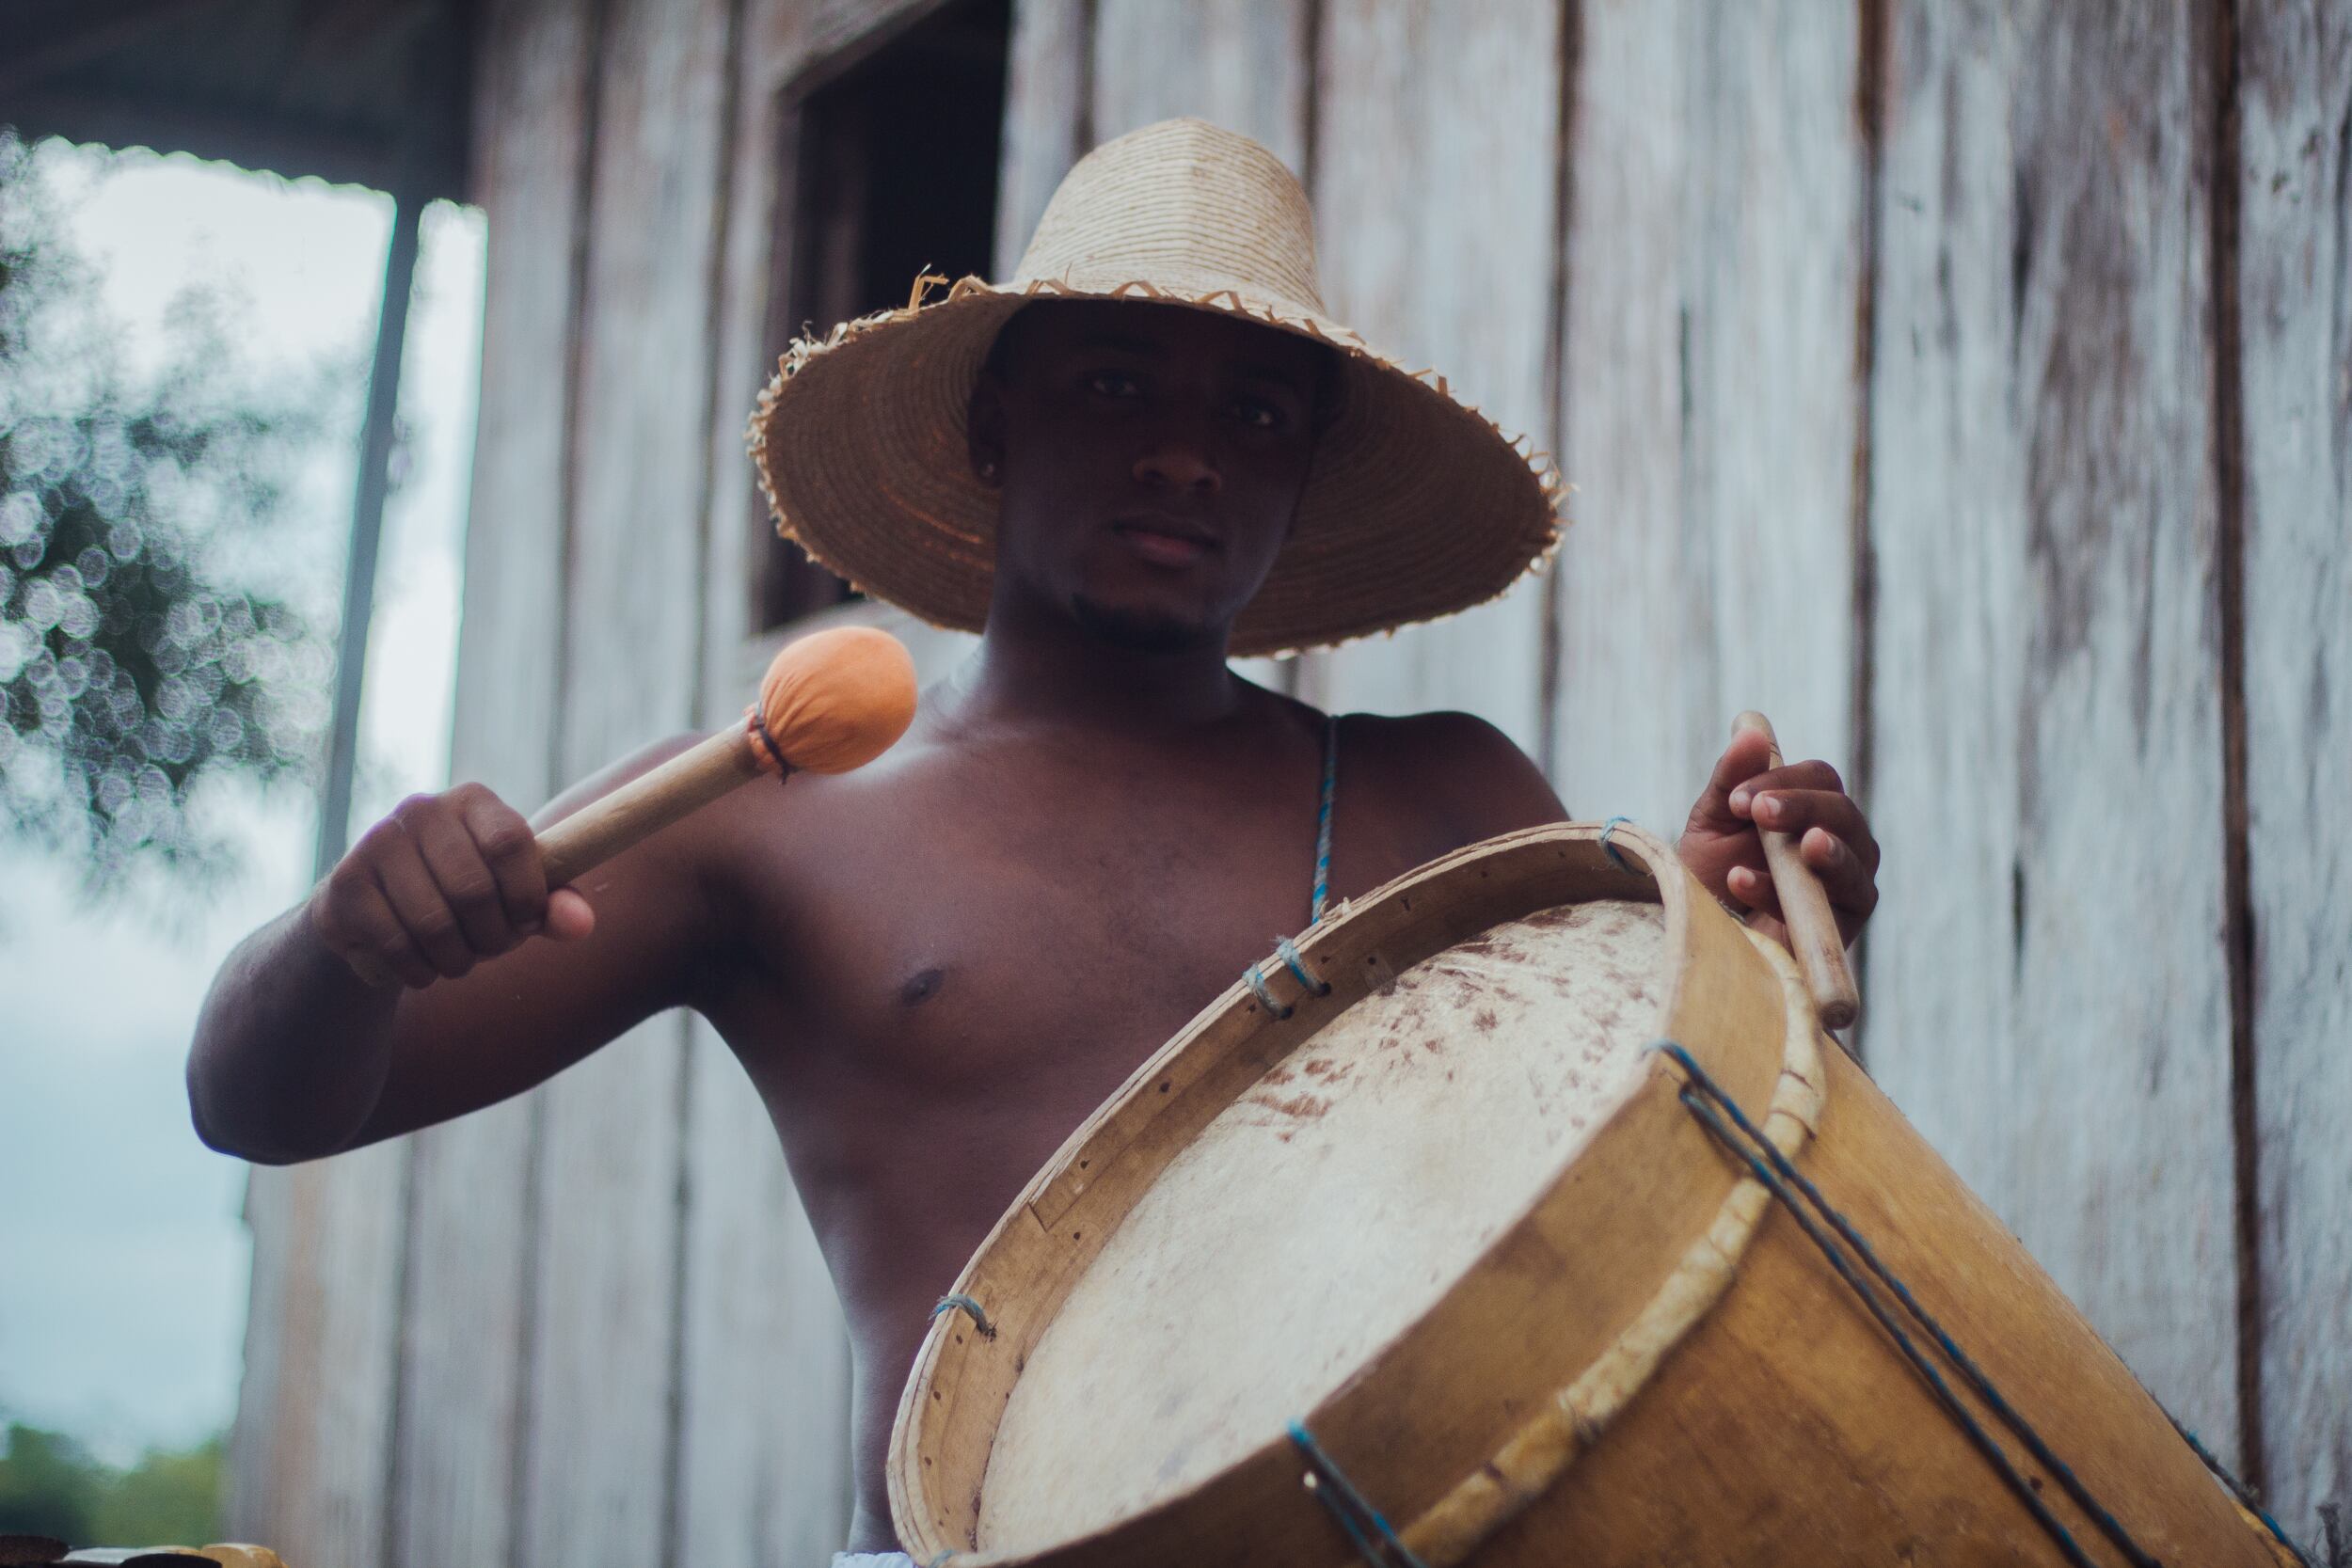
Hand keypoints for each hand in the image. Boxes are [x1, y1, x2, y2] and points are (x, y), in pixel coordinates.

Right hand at [308, 783, 593, 988]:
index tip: (527, 922)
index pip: (510, 842)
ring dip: (456, 961)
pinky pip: (395, 944)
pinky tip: (420, 965)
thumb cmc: (463, 903)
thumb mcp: (515, 898)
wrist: (377, 918)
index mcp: (473, 802)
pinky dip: (419, 971)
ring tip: (457, 960)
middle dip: (492, 938)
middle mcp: (421, 809)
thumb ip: (554, 905)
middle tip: (491, 950)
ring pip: (433, 923)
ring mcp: (376, 842)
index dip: (526, 895)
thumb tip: (582, 924)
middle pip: (472, 889)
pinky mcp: (344, 884)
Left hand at [1677, 728, 1879, 949]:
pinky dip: (1780, 894)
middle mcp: (1844, 844)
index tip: (1738, 798)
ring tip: (1798, 845)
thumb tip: (1751, 729)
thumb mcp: (1715, 820)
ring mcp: (1849, 888)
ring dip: (1824, 852)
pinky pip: (1825, 910)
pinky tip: (1743, 882)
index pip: (1821, 780)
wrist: (1701, 929)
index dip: (1784, 782)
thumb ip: (1732, 778)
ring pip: (1852, 864)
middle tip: (1759, 812)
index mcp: (1817, 810)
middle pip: (1844, 815)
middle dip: (1802, 809)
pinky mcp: (1840, 930)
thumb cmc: (1714, 871)